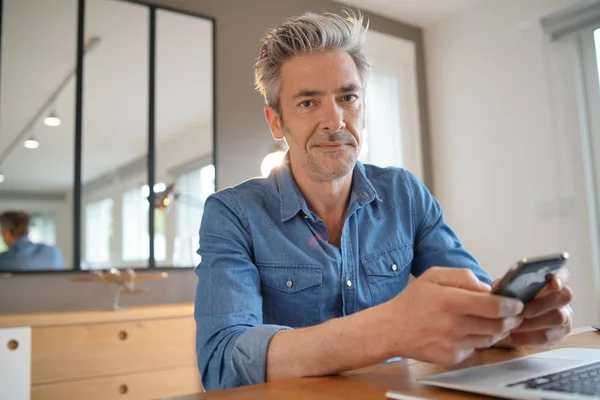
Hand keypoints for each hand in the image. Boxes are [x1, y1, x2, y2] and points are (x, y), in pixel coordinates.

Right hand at [385, 267, 524, 365]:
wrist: (391, 329)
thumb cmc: (413, 301)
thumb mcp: (433, 275)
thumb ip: (463, 276)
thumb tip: (488, 288)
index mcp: (450, 300)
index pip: (493, 306)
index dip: (511, 305)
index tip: (517, 303)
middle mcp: (453, 324)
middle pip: (497, 325)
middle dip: (511, 319)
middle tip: (513, 314)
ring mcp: (453, 343)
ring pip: (490, 338)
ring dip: (497, 329)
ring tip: (493, 321)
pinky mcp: (452, 357)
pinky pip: (475, 348)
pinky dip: (478, 339)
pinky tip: (469, 331)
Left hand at [494, 267, 572, 347]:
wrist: (509, 318)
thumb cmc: (510, 299)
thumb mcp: (506, 289)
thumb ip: (507, 284)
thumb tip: (501, 286)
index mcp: (551, 282)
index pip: (563, 275)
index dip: (561, 278)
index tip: (554, 283)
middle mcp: (562, 298)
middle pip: (563, 298)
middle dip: (540, 305)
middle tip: (520, 312)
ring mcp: (565, 317)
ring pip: (557, 319)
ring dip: (532, 323)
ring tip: (512, 325)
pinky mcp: (559, 334)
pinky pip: (547, 337)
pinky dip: (526, 337)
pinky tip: (510, 336)